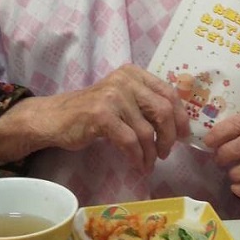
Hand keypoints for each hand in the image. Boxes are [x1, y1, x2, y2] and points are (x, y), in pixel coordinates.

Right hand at [0, 65, 190, 172]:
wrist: (55, 118)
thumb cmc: (91, 112)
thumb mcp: (121, 99)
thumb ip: (145, 103)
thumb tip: (180, 124)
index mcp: (133, 74)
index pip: (169, 93)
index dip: (181, 117)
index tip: (183, 136)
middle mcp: (125, 80)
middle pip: (163, 111)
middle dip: (170, 137)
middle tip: (166, 153)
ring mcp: (113, 96)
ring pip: (147, 131)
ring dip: (151, 153)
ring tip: (148, 164)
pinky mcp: (102, 115)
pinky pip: (130, 141)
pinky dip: (137, 157)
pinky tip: (137, 165)